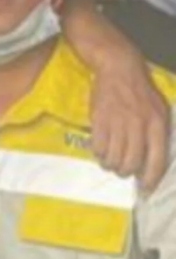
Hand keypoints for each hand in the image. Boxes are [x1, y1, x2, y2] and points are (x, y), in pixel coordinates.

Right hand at [90, 56, 169, 191]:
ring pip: (113, 158)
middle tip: (122, 171)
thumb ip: (158, 133)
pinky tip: (101, 150)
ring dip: (111, 165)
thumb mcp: (160, 110)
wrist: (118, 69)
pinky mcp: (99, 120)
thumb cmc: (141, 92)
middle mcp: (139, 126)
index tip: (144, 189)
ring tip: (110, 161)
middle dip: (126, 172)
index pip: (157, 159)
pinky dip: (99, 154)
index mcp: (158, 124)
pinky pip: (97, 148)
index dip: (150, 178)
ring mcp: (118, 123)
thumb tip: (152, 160)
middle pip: (131, 162)